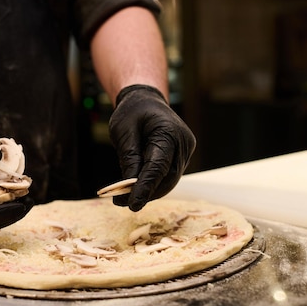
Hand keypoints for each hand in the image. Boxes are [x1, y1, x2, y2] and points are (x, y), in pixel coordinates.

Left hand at [109, 85, 195, 210]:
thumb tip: (130, 186)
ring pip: (169, 181)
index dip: (145, 187)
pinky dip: (153, 184)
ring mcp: (185, 151)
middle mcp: (183, 143)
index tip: (133, 204)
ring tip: (124, 198)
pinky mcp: (181, 158)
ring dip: (149, 192)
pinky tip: (136, 190)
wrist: (146, 101)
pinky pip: (168, 176)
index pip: (158, 166)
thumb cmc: (132, 112)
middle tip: (121, 202)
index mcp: (169, 132)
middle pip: (167, 178)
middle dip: (146, 193)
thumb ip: (129, 157)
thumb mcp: (123, 130)